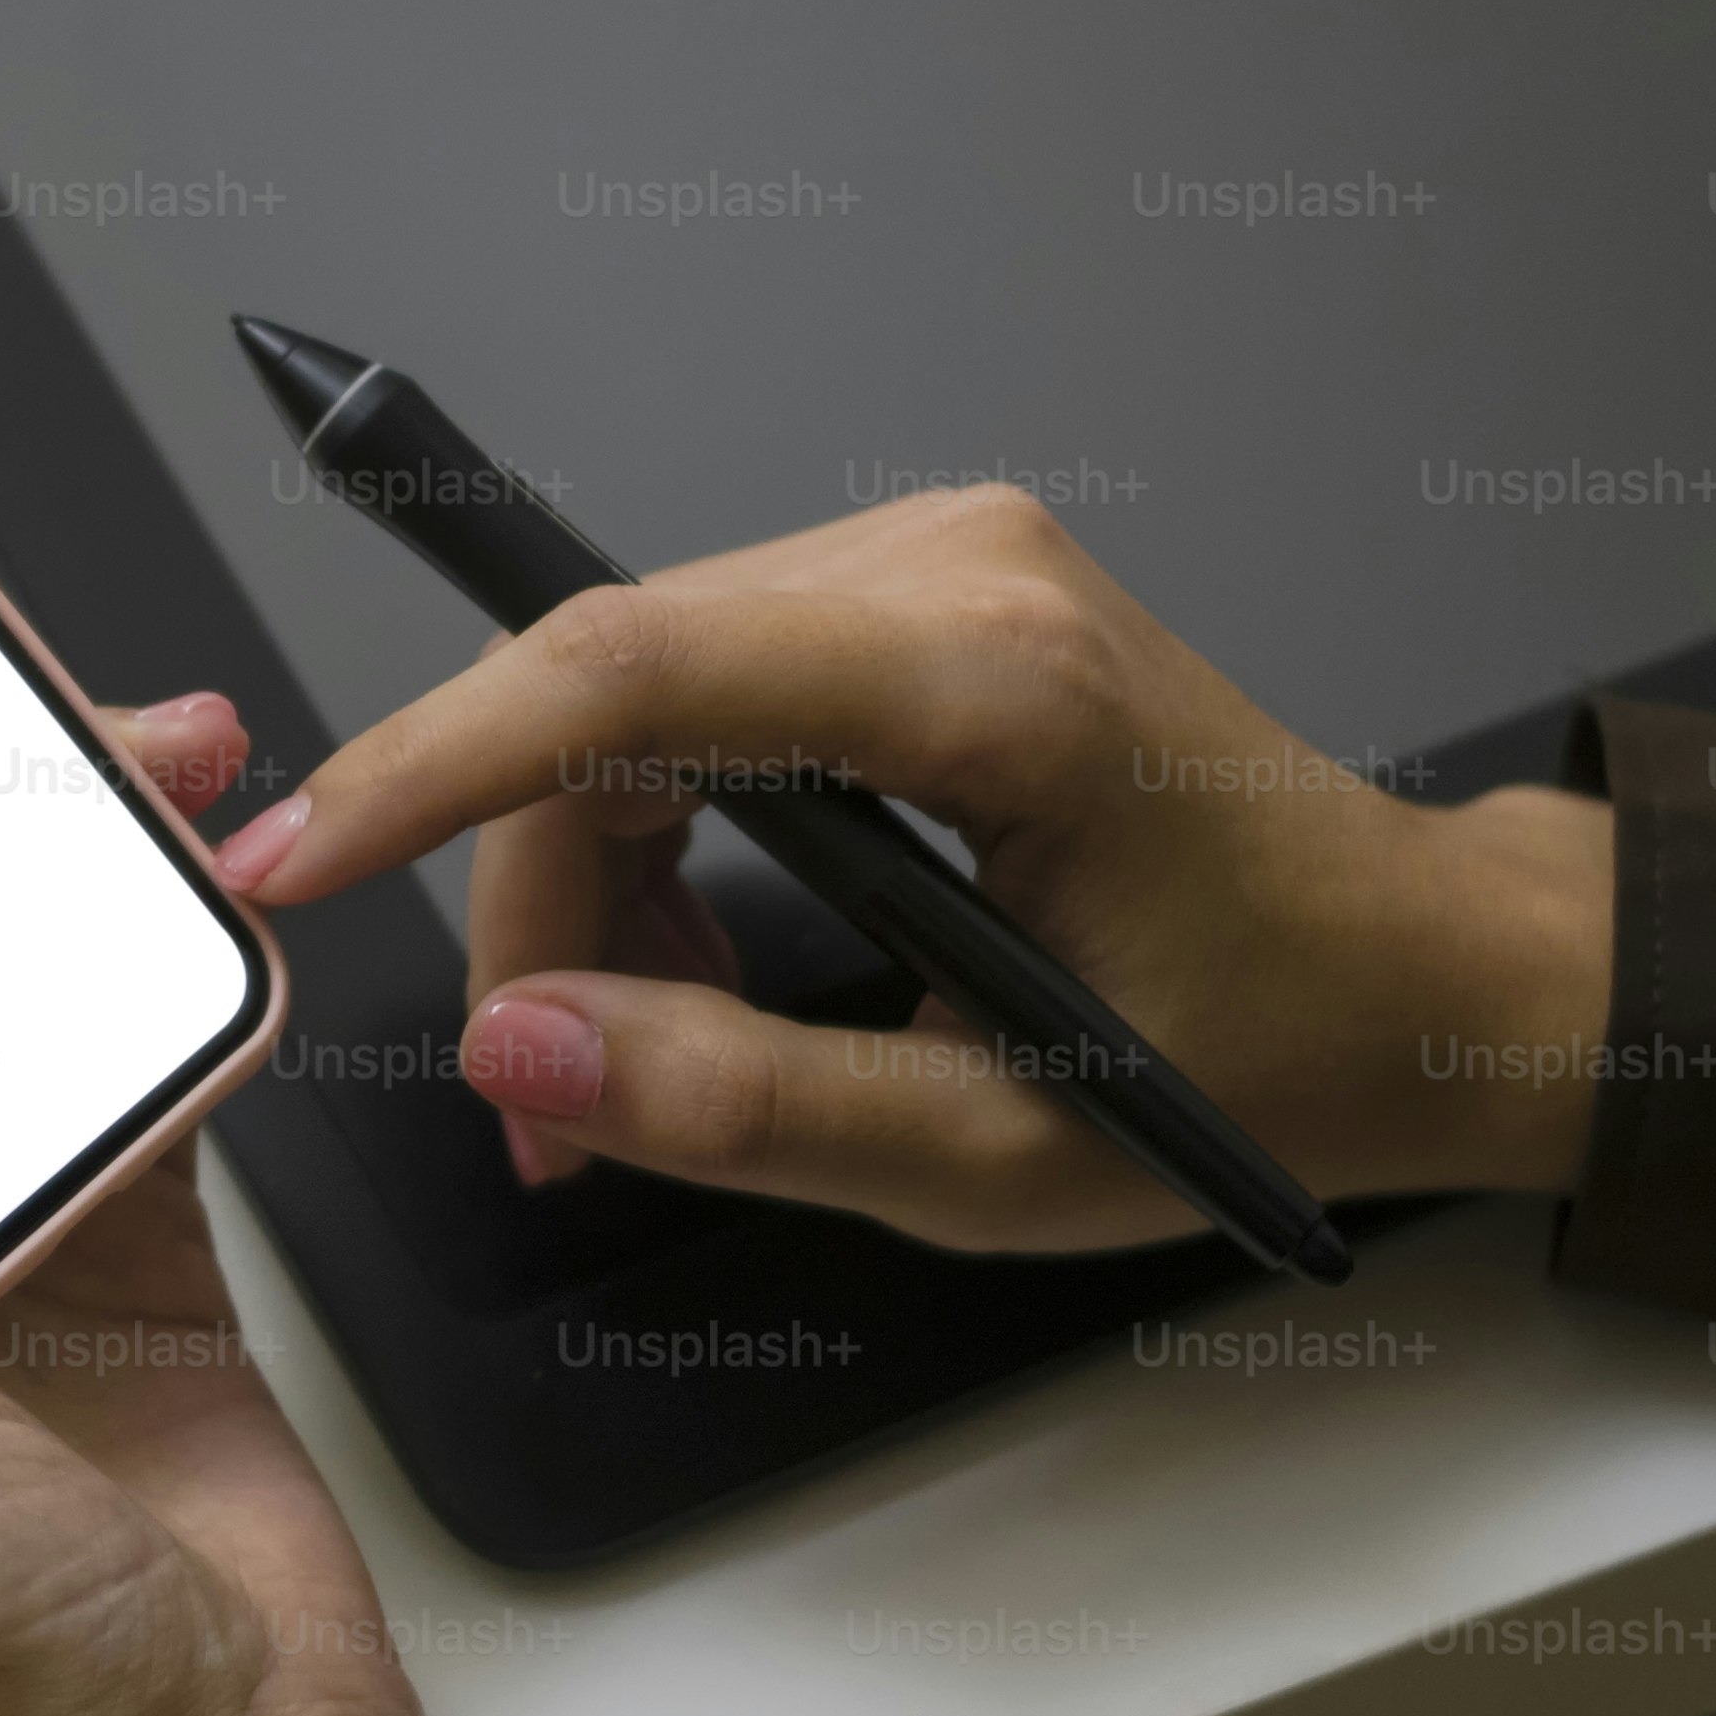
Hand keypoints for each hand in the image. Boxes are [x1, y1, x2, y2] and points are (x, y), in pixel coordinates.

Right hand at [215, 484, 1615, 1248]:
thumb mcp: (1008, 1152)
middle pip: (604, 702)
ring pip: (628, 707)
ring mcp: (932, 563)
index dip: (425, 764)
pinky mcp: (911, 595)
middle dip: (528, 905)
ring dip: (586, 888)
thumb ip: (745, 1108)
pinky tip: (692, 974)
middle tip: (541, 1109)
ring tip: (623, 1073)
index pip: (625, 675)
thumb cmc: (1274, 1051)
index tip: (289, 854)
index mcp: (995, 681)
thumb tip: (523, 1050)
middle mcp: (953, 570)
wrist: (1426, 972)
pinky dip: (654, 846)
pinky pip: (691, 702)